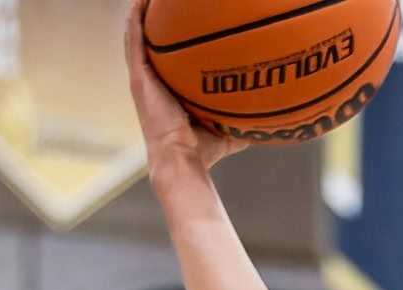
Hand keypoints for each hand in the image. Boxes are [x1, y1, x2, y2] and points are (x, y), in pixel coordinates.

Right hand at [123, 0, 245, 178]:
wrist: (183, 160)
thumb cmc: (204, 151)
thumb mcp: (228, 129)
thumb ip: (242, 119)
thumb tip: (268, 119)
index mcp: (169, 89)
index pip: (169, 57)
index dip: (172, 38)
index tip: (184, 18)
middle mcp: (153, 80)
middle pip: (152, 41)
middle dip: (156, 18)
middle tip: (164, 1)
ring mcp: (143, 77)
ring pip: (138, 36)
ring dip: (142, 12)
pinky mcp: (138, 77)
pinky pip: (134, 41)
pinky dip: (136, 19)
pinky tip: (140, 1)